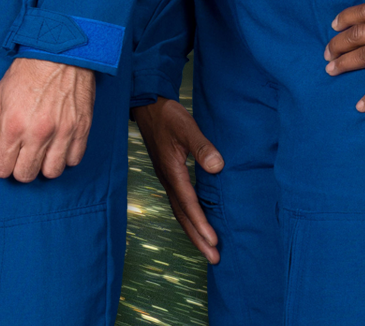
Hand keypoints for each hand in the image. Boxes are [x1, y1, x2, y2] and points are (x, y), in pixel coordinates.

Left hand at [0, 57, 94, 181]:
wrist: (60, 53)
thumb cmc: (27, 72)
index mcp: (12, 125)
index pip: (0, 168)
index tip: (2, 155)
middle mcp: (37, 133)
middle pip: (25, 175)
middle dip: (19, 167)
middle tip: (21, 151)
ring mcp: (62, 133)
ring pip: (51, 173)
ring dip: (43, 165)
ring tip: (40, 149)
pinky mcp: (82, 130)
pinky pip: (73, 161)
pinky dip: (64, 156)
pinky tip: (58, 143)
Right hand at [131, 97, 223, 262]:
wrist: (147, 105)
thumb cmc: (167, 115)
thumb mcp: (187, 126)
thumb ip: (202, 147)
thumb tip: (218, 167)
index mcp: (172, 171)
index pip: (188, 204)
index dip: (201, 224)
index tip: (213, 242)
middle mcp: (167, 179)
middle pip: (182, 216)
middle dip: (197, 239)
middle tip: (214, 259)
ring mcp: (166, 178)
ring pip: (180, 212)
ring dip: (193, 231)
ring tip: (207, 249)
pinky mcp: (168, 174)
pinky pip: (179, 203)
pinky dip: (188, 218)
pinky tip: (197, 223)